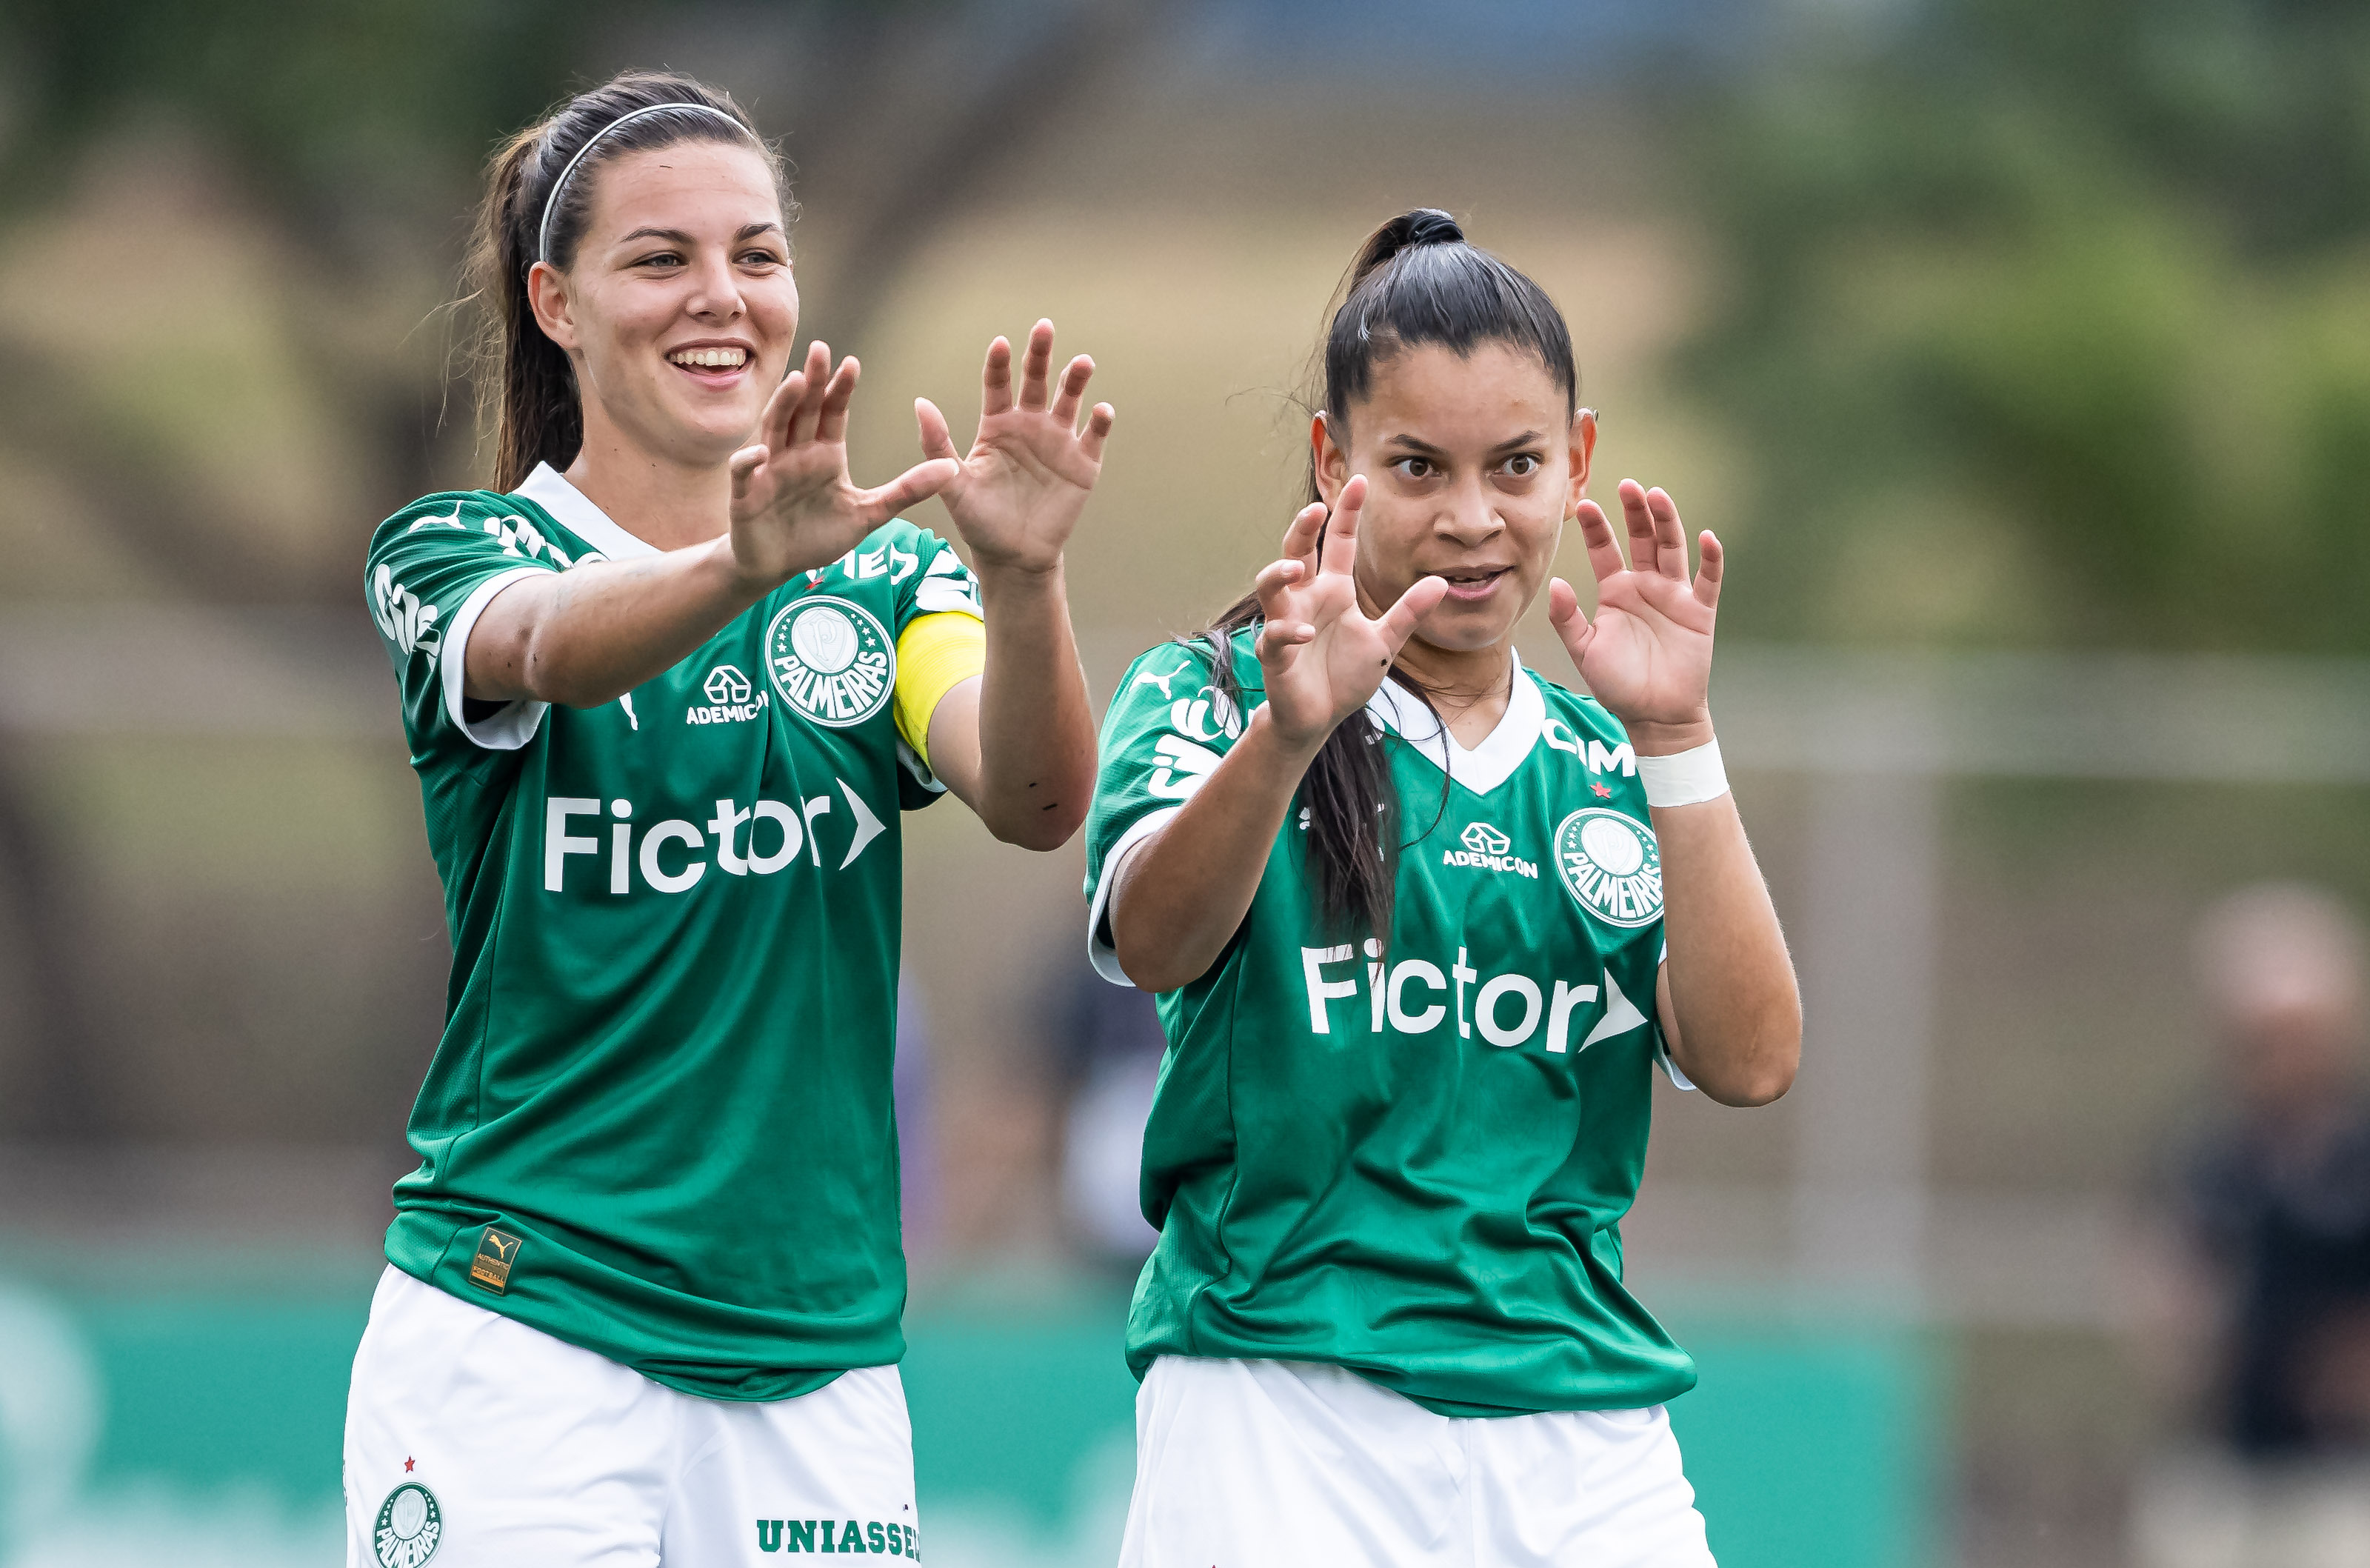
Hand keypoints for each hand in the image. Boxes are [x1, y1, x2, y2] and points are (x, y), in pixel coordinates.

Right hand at [727, 341, 959, 585]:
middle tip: (822, 349)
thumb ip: (907, 491)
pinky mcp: (746, 496)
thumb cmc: (818, 535)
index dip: (841, 388)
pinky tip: (760, 453)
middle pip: (804, 409)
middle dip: (813, 381)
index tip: (853, 363)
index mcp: (825, 453)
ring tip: (797, 382)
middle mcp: (796, 454)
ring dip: (784, 405)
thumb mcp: (870, 514)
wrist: (776, 566)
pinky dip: (749, 462)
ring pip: (774, 430)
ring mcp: (769, 471)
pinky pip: (745, 474)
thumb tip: (952, 470)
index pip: (833, 412)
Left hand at [918, 321, 1114, 574]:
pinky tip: (1101, 411)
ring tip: (1082, 362)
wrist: (1013, 556)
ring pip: (1069, 400)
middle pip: (1035, 381)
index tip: (1001, 344)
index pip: (998, 385)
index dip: (999, 364)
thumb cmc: (979, 520)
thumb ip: (938, 444)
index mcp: (997, 425)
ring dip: (1075, 380)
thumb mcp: (953, 483)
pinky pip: (1094, 437)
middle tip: (1044, 327)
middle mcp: (1029, 425)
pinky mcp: (1083, 463)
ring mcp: (1058, 442)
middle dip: (1040, 354)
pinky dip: (1100, 422)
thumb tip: (920, 402)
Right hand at [1253, 476, 1448, 751]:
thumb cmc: (1344, 676)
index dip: (1347, 513)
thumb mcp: (1385, 642)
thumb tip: (1440, 581)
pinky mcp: (1275, 654)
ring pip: (1270, 587)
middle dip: (1301, 529)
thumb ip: (1408, 613)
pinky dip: (1288, 632)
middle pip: (1296, 552)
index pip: (1338, 543)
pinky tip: (1306, 634)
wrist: (1319, 718)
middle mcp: (1306, 600)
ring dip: (1278, 573)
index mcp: (1333, 591)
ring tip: (1294, 567)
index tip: (1360, 482)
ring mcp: (1286, 624)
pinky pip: (1275, 635)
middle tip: (1315, 509)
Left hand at [1547, 479, 1721, 750]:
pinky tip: (1706, 537)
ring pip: (1672, 549)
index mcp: (1615, 590)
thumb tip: (1555, 584)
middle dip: (1635, 511)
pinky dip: (1710, 558)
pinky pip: (1708, 579)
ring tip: (1657, 496)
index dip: (1596, 527)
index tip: (1584, 505)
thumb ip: (1568, 619)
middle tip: (1628, 484)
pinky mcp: (1699, 611)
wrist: (1654, 714)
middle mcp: (1645, 585)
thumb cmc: (1617, 683)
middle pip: (1642, 537)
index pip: (1605, 549)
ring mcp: (1674, 595)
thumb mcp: (1584, 650)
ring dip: (1667, 522)